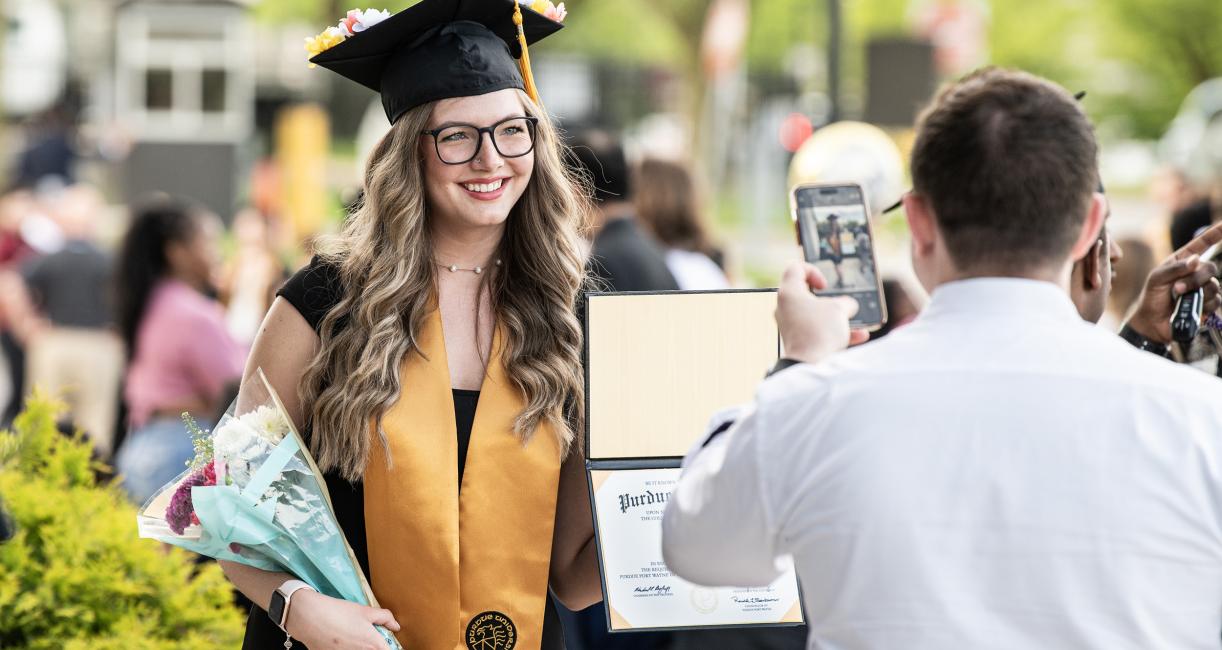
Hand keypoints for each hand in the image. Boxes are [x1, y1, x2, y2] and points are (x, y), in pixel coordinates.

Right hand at [284, 589, 400, 649]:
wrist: (309, 617)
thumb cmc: (338, 612)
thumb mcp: (365, 611)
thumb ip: (385, 618)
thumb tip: (396, 626)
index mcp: (373, 644)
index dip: (391, 648)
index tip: (388, 643)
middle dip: (376, 647)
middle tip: (373, 639)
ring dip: (362, 647)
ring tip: (353, 637)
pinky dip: (348, 648)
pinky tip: (342, 640)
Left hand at [775, 261, 869, 364]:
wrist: (811, 365)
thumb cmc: (820, 332)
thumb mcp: (839, 309)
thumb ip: (845, 302)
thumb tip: (847, 307)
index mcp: (789, 293)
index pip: (795, 268)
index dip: (813, 270)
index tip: (825, 285)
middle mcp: (785, 308)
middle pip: (806, 294)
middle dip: (829, 298)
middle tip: (841, 302)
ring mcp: (791, 325)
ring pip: (815, 315)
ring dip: (836, 317)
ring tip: (854, 321)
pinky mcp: (798, 341)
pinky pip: (818, 331)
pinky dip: (836, 332)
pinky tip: (859, 336)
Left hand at [1126, 222, 1221, 342]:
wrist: (1152, 321)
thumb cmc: (1152, 296)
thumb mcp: (1156, 279)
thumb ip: (1175, 268)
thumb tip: (1196, 259)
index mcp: (1183, 261)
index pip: (1202, 243)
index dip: (1215, 233)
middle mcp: (1196, 272)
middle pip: (1211, 268)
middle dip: (1196, 278)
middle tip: (1178, 287)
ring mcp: (1203, 288)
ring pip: (1214, 285)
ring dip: (1196, 292)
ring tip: (1179, 297)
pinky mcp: (1208, 304)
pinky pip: (1216, 300)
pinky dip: (1203, 304)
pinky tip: (1191, 307)